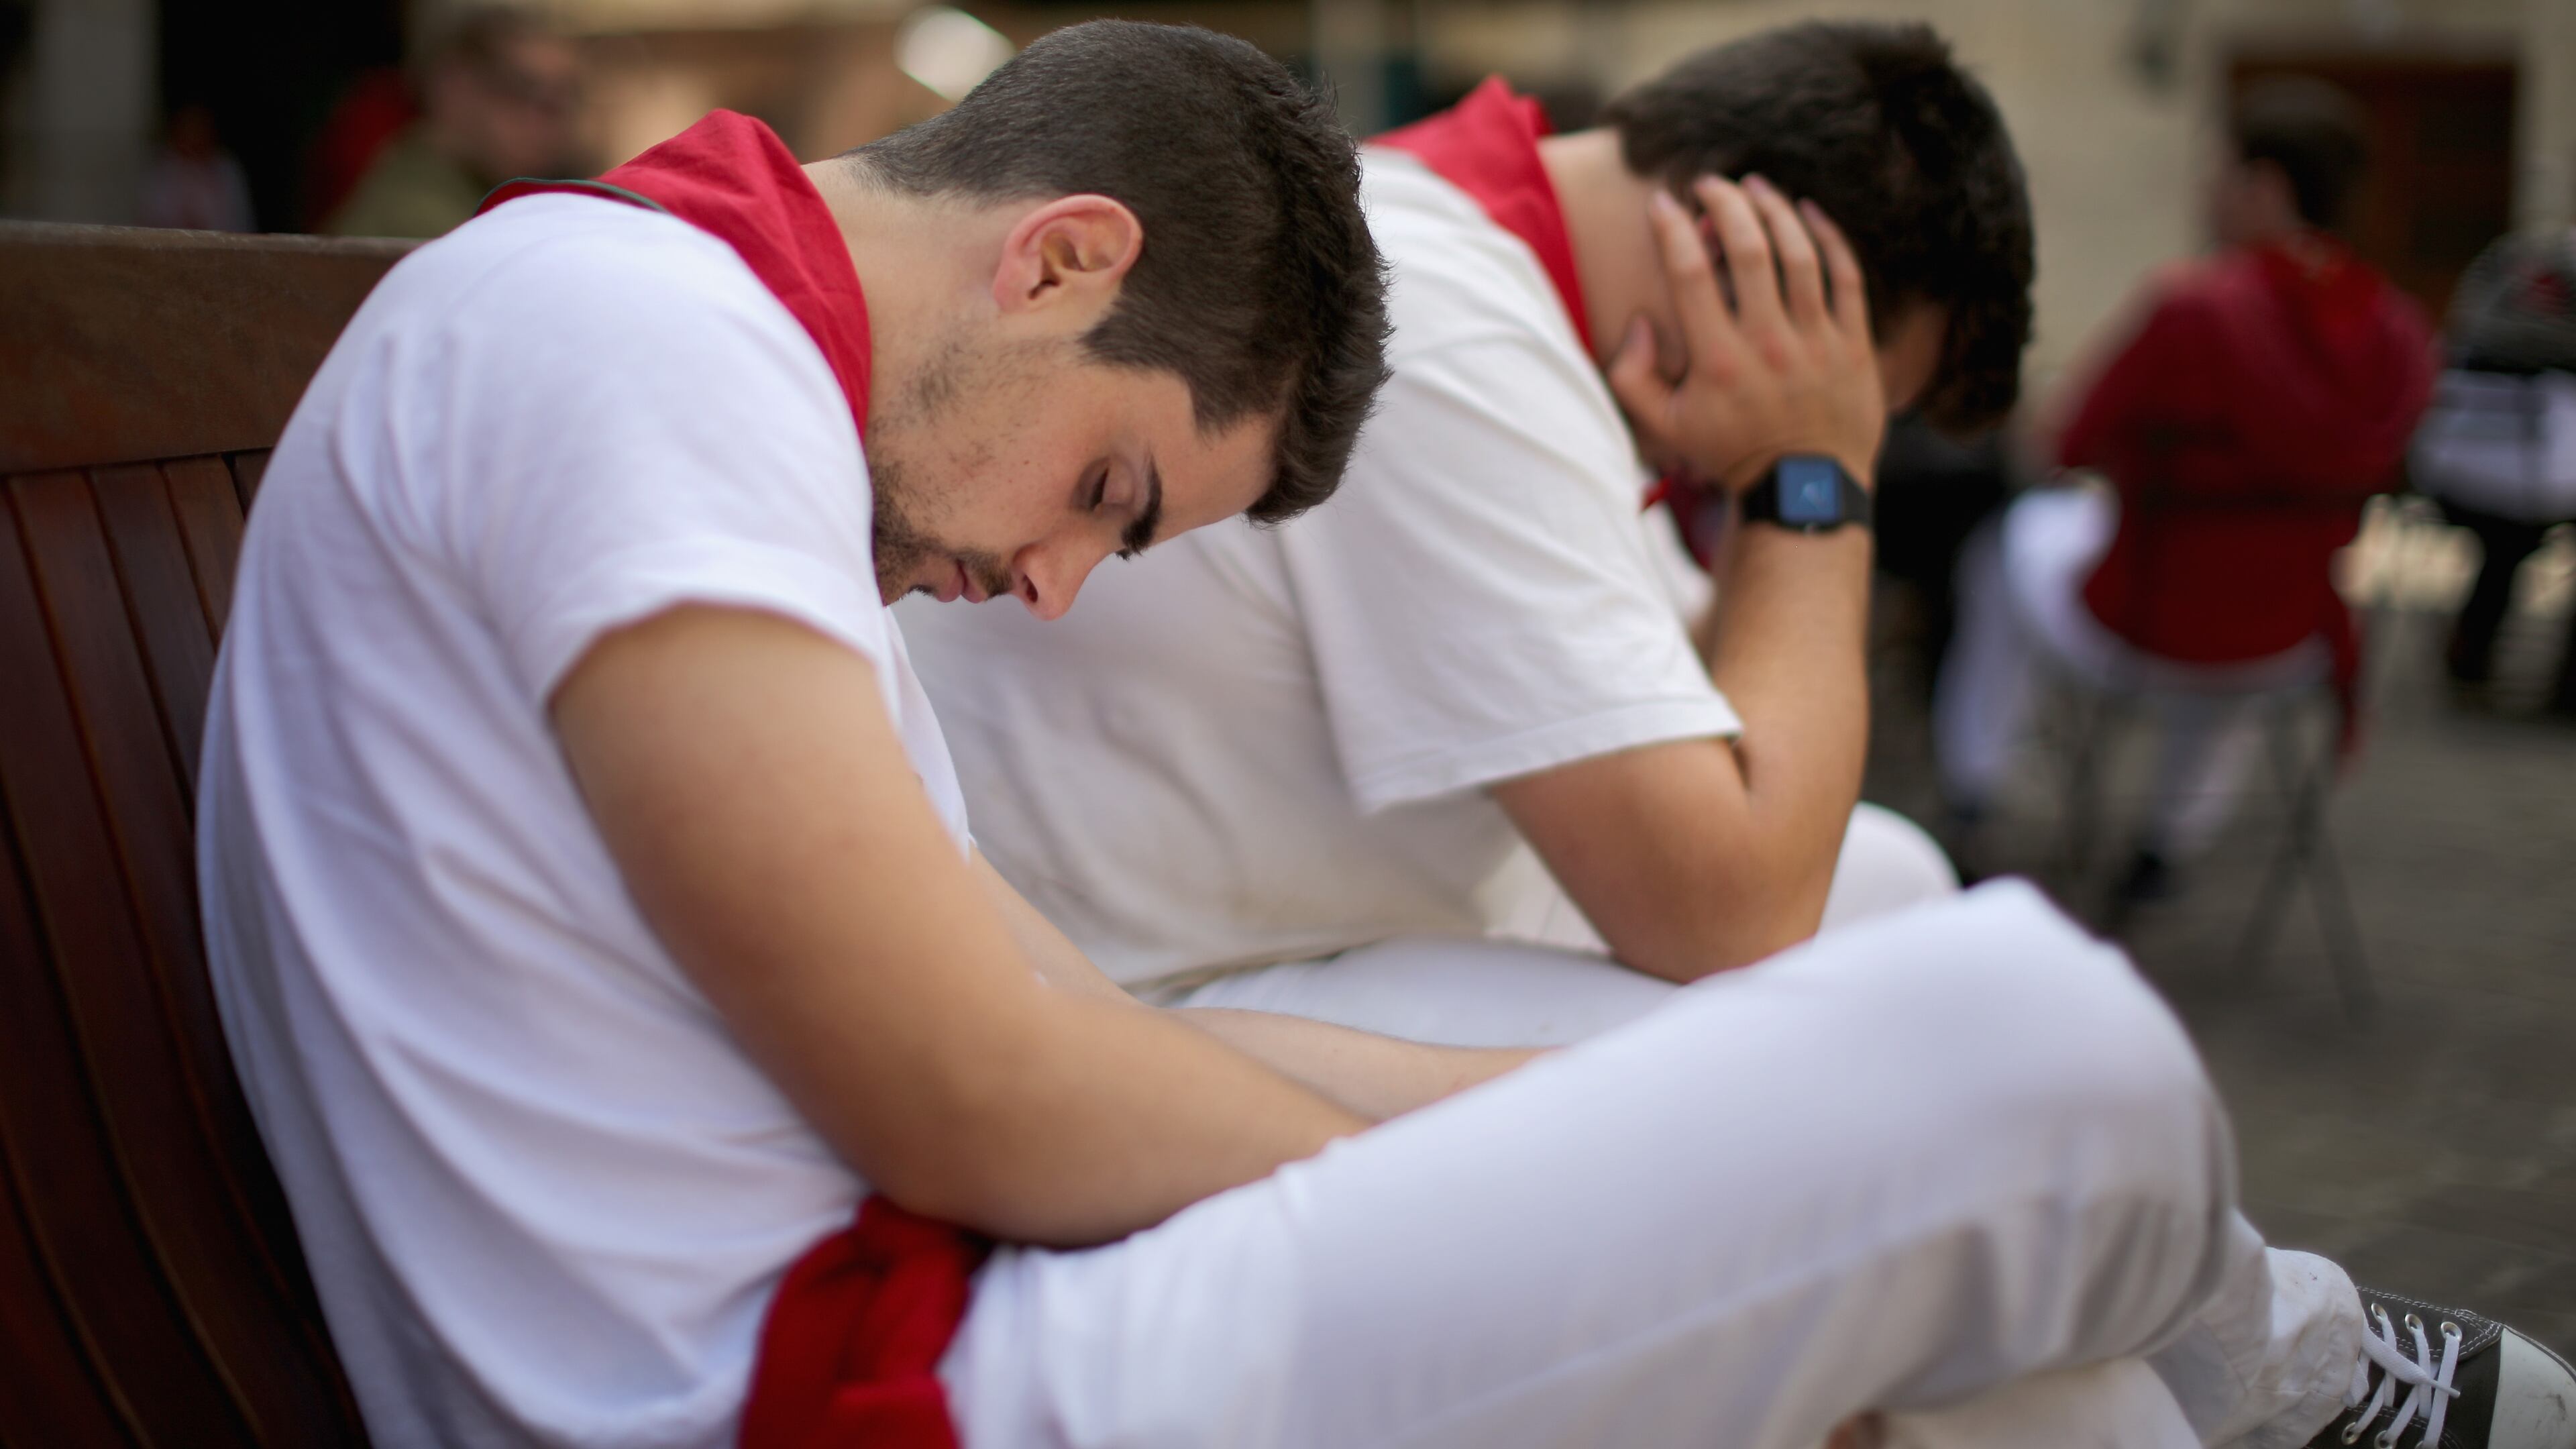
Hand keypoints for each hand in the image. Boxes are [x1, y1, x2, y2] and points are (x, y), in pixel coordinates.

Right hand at [1608, 175, 1884, 494]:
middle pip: (1749, 248)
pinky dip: (1830, 238)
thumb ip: (1632, 377)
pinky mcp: (1854, 345)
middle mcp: (1769, 343)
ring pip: (1799, 253)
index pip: (1690, 271)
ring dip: (1775, 210)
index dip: (1672, 227)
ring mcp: (1817, 341)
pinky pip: (1846, 276)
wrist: (1802, 490)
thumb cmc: (1730, 454)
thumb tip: (1641, 323)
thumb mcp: (1665, 427)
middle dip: (1726, 203)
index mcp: (1718, 359)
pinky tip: (1810, 214)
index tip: (1662, 203)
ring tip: (1756, 187)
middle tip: (1711, 184)